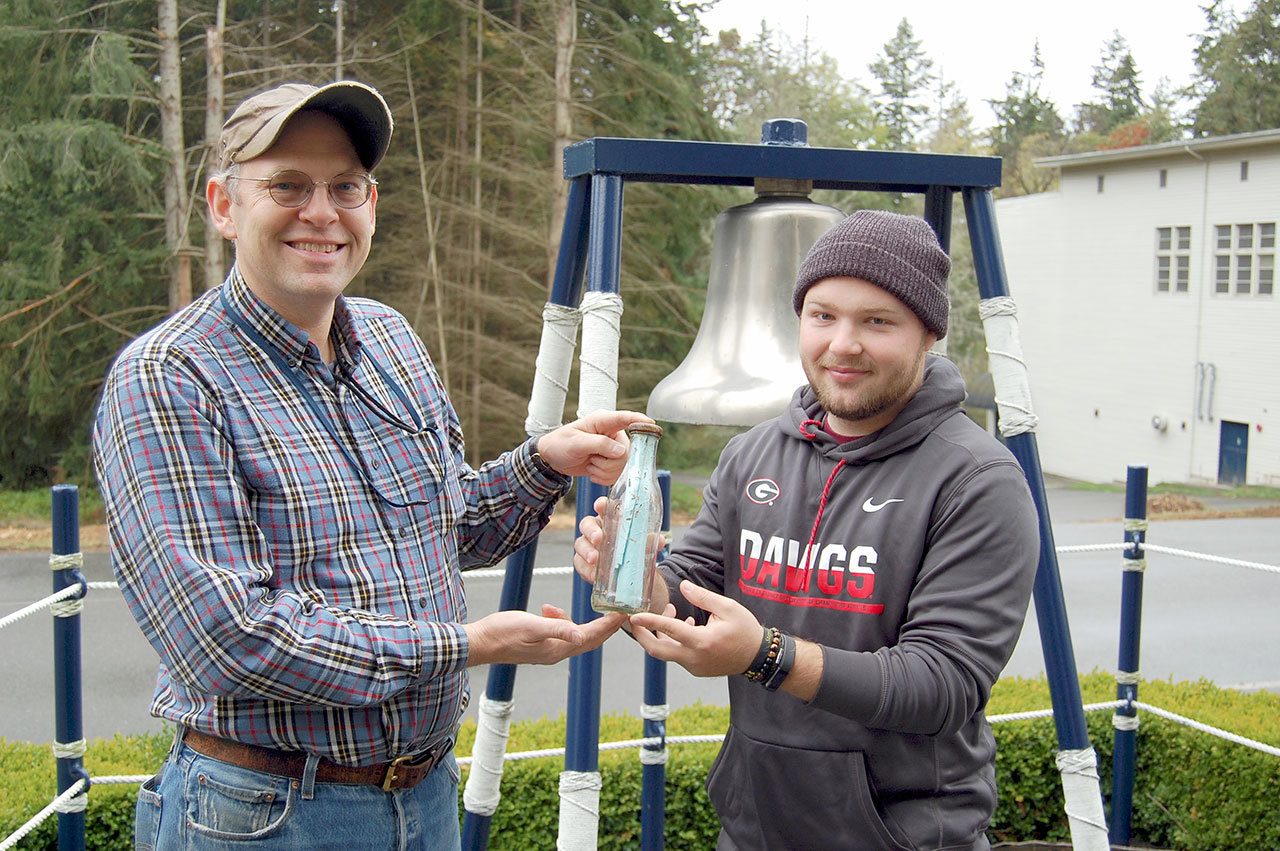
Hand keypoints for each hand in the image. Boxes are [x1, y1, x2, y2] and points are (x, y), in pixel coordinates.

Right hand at [463, 605, 624, 666]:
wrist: (479, 643)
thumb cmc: (502, 633)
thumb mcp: (531, 626)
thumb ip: (556, 628)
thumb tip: (581, 634)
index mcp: (558, 649)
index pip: (592, 636)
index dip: (609, 624)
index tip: (624, 612)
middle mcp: (556, 653)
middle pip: (590, 640)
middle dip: (607, 626)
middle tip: (622, 612)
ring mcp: (547, 651)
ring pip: (576, 637)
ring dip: (588, 624)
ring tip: (597, 609)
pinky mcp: (538, 645)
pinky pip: (559, 633)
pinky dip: (562, 621)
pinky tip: (550, 610)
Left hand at [536, 410, 653, 484]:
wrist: (552, 458)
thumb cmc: (560, 444)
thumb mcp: (576, 443)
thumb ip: (599, 445)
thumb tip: (622, 452)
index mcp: (603, 421)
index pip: (626, 418)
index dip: (640, 421)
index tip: (652, 424)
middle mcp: (612, 434)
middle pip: (626, 452)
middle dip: (608, 462)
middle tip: (592, 460)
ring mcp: (613, 448)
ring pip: (623, 466)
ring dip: (604, 470)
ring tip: (590, 464)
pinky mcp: (611, 462)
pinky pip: (617, 474)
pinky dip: (604, 477)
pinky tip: (593, 471)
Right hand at [573, 496, 667, 611]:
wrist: (633, 576)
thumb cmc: (635, 553)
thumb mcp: (644, 546)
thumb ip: (649, 541)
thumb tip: (659, 540)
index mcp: (610, 520)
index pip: (603, 508)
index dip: (601, 505)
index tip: (601, 506)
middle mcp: (597, 531)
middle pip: (587, 524)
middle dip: (591, 531)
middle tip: (599, 539)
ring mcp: (588, 547)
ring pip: (580, 544)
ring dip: (587, 551)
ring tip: (595, 559)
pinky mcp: (584, 564)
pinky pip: (580, 564)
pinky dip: (586, 569)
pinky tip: (593, 574)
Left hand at [627, 580, 760, 677]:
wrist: (758, 658)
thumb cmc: (745, 630)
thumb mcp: (728, 607)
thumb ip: (702, 597)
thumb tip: (684, 586)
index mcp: (701, 641)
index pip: (668, 630)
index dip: (649, 621)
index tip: (634, 615)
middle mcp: (693, 658)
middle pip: (656, 650)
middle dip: (642, 634)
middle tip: (635, 619)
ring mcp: (693, 667)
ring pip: (666, 651)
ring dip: (662, 633)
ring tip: (673, 610)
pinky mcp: (695, 670)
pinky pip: (677, 655)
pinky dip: (674, 640)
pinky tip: (686, 624)